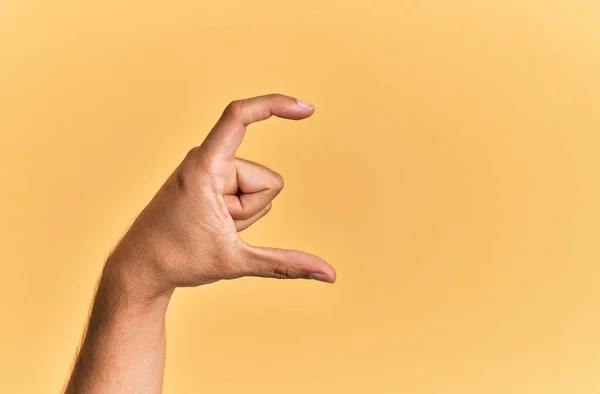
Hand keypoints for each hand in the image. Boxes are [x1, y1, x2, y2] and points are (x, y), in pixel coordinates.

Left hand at [105, 94, 335, 300]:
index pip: (239, 116)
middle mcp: (207, 160)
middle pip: (265, 181)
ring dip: (244, 214)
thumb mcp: (235, 262)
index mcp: (205, 166)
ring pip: (258, 189)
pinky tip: (213, 224)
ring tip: (212, 226)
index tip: (306, 110)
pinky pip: (246, 192)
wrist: (141, 268)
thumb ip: (285, 265)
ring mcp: (210, 171)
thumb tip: (329, 274)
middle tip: (218, 226)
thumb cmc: (178, 260)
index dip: (275, 105)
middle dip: (252, 209)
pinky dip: (239, 213)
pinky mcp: (211, 180)